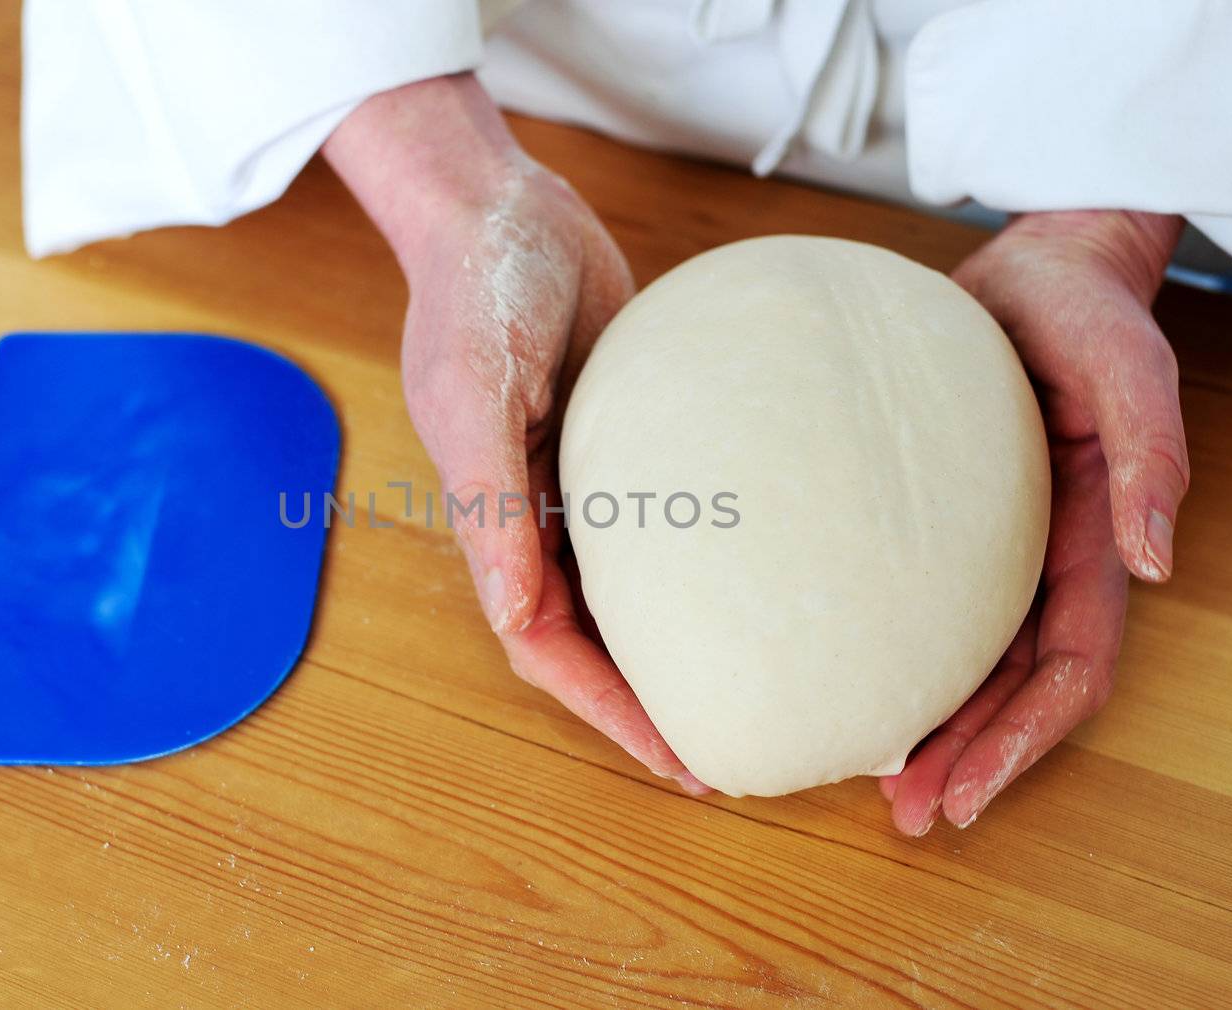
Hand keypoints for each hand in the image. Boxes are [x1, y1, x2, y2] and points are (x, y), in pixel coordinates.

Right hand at [325, 75, 709, 793]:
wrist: (501, 205)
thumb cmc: (477, 288)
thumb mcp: (473, 388)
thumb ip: (486, 501)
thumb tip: (512, 616)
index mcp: (496, 520)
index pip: (547, 647)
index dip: (609, 713)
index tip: (680, 761)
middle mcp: (539, 516)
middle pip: (593, 639)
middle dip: (650, 703)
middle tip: (734, 750)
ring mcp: (585, 481)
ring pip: (632, 594)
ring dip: (679, 648)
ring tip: (755, 686)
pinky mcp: (626, 441)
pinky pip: (665, 525)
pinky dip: (701, 568)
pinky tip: (757, 582)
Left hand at [883, 210, 1189, 833]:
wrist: (1038, 266)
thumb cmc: (1088, 312)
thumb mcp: (1130, 370)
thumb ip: (1151, 458)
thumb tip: (1157, 563)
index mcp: (1091, 539)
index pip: (1067, 669)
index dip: (1022, 740)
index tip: (965, 794)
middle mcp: (1040, 557)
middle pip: (1010, 686)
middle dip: (969, 757)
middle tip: (906, 816)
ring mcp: (991, 543)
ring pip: (965, 658)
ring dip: (930, 725)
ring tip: (875, 782)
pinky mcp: (940, 518)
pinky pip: (920, 601)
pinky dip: (892, 650)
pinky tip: (844, 675)